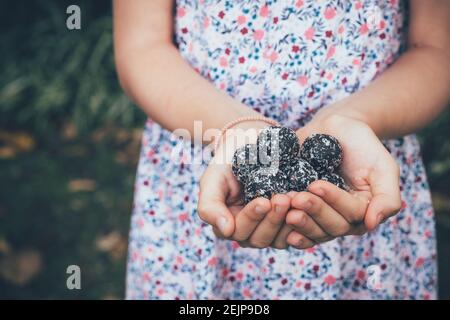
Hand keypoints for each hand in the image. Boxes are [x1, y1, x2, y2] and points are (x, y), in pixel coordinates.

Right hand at [197, 121, 291, 248]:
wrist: (251, 143)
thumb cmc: (228, 161)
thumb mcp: (212, 179)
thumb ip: (210, 206)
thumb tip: (226, 231)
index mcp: (228, 225)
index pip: (238, 231)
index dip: (252, 217)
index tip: (263, 200)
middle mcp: (248, 232)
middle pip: (259, 238)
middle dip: (273, 219)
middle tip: (283, 198)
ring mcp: (269, 229)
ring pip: (278, 239)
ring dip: (288, 221)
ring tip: (296, 198)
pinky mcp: (288, 223)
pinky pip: (296, 232)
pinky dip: (302, 221)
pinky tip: (307, 205)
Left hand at [285, 114, 401, 248]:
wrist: (336, 127)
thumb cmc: (363, 146)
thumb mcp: (384, 167)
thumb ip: (387, 197)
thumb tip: (371, 223)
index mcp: (362, 212)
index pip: (350, 214)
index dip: (333, 201)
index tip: (316, 185)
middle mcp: (340, 218)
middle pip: (330, 227)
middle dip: (313, 212)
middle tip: (296, 197)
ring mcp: (318, 214)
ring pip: (311, 229)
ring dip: (298, 221)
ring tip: (284, 204)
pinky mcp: (299, 206)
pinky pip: (293, 224)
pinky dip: (284, 224)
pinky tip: (275, 217)